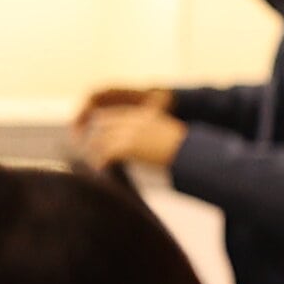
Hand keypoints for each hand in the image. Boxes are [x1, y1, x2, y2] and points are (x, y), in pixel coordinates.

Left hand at [69, 96, 184, 172]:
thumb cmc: (186, 147)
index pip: (112, 115)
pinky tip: (101, 168)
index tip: (96, 136)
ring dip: (95, 152)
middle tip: (91, 150)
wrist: (193, 152)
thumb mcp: (166, 133)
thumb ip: (150, 133)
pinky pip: (106, 154)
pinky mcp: (128, 146)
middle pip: (102, 125)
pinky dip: (101, 161)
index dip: (101, 126)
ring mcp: (130, 132)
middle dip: (94, 137)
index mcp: (143, 114)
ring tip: (95, 163)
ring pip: (101, 140)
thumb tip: (142, 145)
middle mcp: (134, 121)